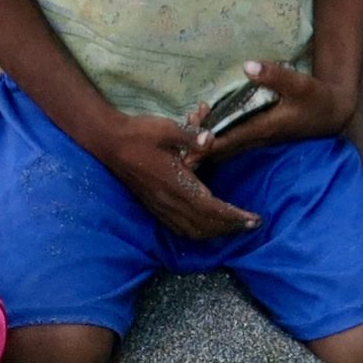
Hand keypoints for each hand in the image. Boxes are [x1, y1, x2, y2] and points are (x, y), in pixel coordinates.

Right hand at [97, 114, 257, 241]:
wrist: (109, 143)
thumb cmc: (139, 134)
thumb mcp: (166, 129)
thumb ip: (190, 135)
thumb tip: (211, 139)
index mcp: (175, 183)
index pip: (210, 208)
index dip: (233, 216)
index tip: (253, 220)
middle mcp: (168, 201)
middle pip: (205, 225)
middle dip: (230, 227)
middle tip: (252, 225)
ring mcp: (160, 207)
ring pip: (192, 231)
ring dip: (215, 232)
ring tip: (234, 227)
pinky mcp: (154, 207)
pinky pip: (180, 228)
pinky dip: (198, 232)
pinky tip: (206, 227)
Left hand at [185, 58, 354, 167]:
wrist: (332, 114)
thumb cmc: (316, 99)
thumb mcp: (299, 84)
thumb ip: (274, 75)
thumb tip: (247, 66)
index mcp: (262, 128)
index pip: (228, 139)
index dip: (205, 145)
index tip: (185, 150)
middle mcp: (256, 138)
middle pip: (221, 148)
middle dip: (198, 149)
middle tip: (174, 149)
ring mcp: (257, 139)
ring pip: (225, 147)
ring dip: (205, 145)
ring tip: (183, 141)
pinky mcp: (258, 135)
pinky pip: (232, 142)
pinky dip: (215, 139)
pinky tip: (202, 133)